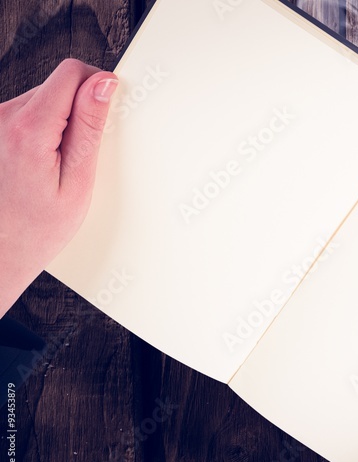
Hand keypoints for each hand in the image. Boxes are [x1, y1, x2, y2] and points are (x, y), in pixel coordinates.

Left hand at [0, 59, 117, 315]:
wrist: (0, 252)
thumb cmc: (37, 229)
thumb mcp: (78, 180)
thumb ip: (89, 126)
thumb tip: (102, 84)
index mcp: (28, 128)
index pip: (71, 73)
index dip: (97, 86)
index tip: (107, 113)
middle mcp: (3, 118)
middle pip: (57, 85)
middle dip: (78, 111)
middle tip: (80, 156)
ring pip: (44, 99)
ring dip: (60, 124)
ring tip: (58, 165)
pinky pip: (28, 115)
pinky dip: (44, 133)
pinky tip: (43, 165)